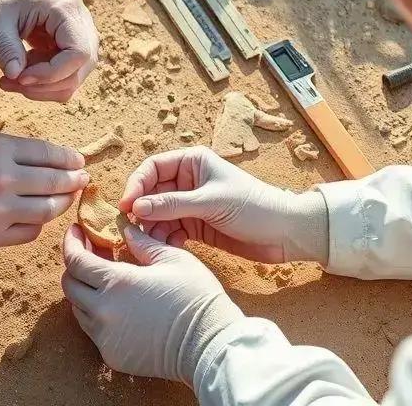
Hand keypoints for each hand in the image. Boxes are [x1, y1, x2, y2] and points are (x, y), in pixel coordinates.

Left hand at [0, 0, 98, 102]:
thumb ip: (5, 46)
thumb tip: (15, 76)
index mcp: (66, 9)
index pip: (78, 53)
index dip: (52, 73)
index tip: (19, 77)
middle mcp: (81, 22)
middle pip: (79, 69)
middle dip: (44, 85)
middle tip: (9, 81)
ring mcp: (80, 35)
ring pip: (74, 78)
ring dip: (43, 88)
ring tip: (11, 77)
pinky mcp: (71, 47)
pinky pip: (65, 77)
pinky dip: (43, 83)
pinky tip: (22, 70)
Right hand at [0, 133, 88, 249]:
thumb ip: (21, 150)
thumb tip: (59, 160)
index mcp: (0, 151)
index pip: (49, 155)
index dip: (70, 159)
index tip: (78, 161)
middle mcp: (2, 181)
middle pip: (55, 183)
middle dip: (74, 180)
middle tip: (82, 179)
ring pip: (48, 210)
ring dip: (63, 203)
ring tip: (67, 197)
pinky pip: (31, 232)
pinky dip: (39, 223)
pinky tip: (39, 215)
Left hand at [61, 224, 243, 384]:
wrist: (210, 345)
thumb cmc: (195, 297)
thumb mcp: (172, 259)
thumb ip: (141, 242)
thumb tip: (124, 228)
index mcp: (116, 282)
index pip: (75, 260)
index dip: (71, 242)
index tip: (76, 231)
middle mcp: (103, 311)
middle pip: (69, 285)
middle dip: (74, 265)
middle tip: (90, 252)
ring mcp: (105, 337)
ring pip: (78, 309)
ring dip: (85, 291)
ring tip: (105, 279)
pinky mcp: (112, 355)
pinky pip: (93, 331)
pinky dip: (98, 314)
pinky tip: (117, 305)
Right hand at [120, 147, 326, 263]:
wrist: (285, 233)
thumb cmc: (254, 207)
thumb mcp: (211, 202)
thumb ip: (173, 205)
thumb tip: (136, 208)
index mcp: (193, 163)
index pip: (154, 167)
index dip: (137, 185)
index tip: (126, 206)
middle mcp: (189, 181)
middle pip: (152, 192)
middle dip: (141, 210)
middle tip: (132, 230)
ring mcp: (192, 205)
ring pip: (159, 214)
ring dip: (151, 228)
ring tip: (149, 244)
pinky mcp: (197, 226)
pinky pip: (171, 230)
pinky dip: (164, 240)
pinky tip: (165, 249)